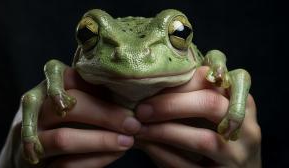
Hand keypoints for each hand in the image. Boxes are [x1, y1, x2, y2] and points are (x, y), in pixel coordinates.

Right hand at [13, 68, 141, 167]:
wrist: (42, 154)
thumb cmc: (71, 120)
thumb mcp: (80, 101)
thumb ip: (95, 93)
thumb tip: (130, 92)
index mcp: (45, 86)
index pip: (65, 75)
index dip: (95, 85)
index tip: (127, 94)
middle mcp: (33, 109)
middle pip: (67, 106)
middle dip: (104, 115)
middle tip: (132, 123)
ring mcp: (30, 138)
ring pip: (64, 139)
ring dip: (101, 141)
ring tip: (128, 141)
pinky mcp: (35, 163)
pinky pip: (66, 164)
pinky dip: (95, 159)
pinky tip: (115, 154)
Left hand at [135, 66, 260, 167]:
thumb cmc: (220, 135)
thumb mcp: (215, 112)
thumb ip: (195, 94)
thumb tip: (155, 84)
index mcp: (244, 103)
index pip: (214, 80)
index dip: (181, 81)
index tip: (152, 84)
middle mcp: (247, 128)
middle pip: (211, 104)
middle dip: (171, 104)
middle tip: (141, 109)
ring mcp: (237, 156)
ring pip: (201, 140)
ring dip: (163, 131)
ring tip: (139, 127)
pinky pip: (188, 166)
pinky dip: (162, 154)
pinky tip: (147, 145)